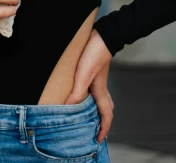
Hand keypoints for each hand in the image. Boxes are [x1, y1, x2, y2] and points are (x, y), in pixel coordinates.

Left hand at [64, 29, 113, 144]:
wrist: (102, 35)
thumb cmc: (95, 54)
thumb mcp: (84, 74)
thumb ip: (77, 91)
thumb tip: (69, 108)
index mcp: (100, 91)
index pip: (106, 115)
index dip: (104, 129)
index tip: (99, 140)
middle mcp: (100, 87)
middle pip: (104, 109)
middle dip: (101, 121)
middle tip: (93, 130)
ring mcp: (98, 79)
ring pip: (99, 99)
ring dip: (95, 109)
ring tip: (85, 115)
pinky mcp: (93, 71)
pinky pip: (93, 89)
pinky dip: (88, 96)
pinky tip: (79, 92)